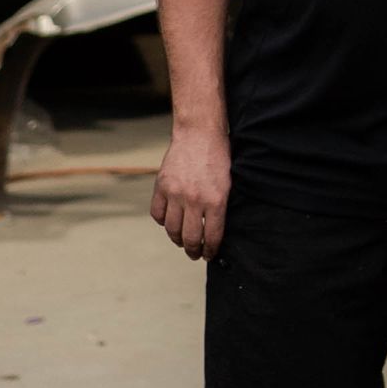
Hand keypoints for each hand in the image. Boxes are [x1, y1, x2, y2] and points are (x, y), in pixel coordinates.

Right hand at [151, 126, 230, 259]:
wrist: (199, 133)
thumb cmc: (218, 157)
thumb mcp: (228, 183)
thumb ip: (221, 207)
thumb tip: (215, 232)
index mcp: (216, 201)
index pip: (212, 237)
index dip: (210, 250)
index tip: (209, 255)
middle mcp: (194, 200)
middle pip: (190, 238)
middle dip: (194, 251)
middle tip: (195, 254)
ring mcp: (175, 193)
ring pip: (172, 230)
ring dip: (177, 240)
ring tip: (182, 241)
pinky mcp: (161, 186)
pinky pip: (157, 214)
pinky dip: (163, 221)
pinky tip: (170, 221)